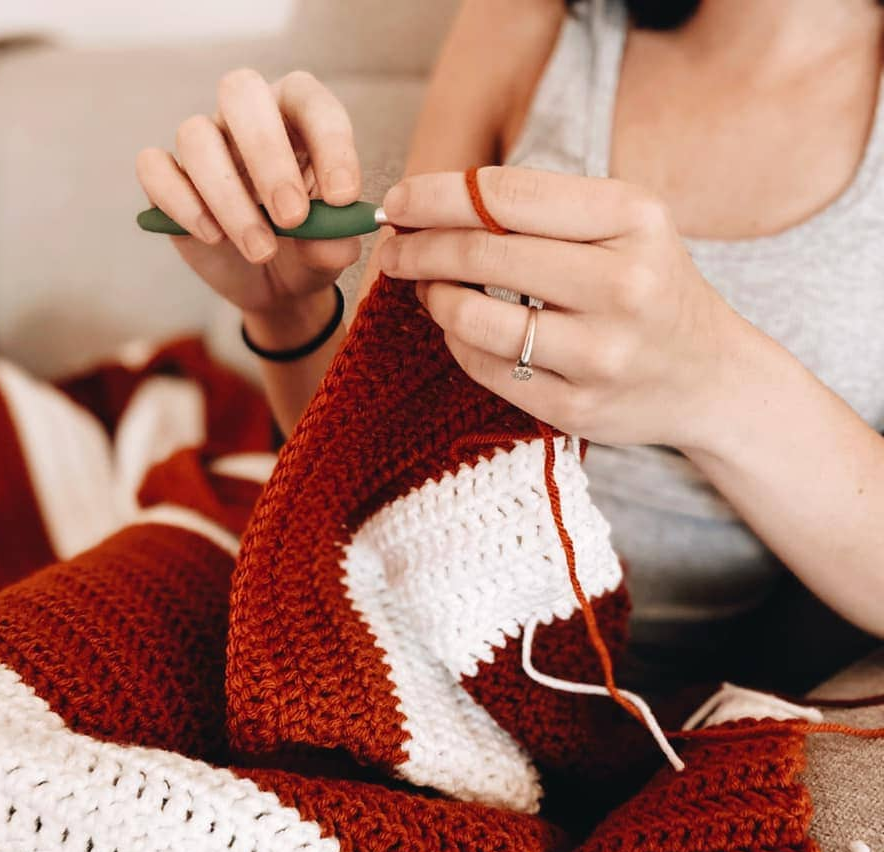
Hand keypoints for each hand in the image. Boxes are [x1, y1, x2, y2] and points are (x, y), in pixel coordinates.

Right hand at [136, 69, 362, 338]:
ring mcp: (203, 145)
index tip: (342, 198)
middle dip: (269, 156)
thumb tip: (327, 235)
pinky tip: (213, 237)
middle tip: (293, 218)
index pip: (309, 101)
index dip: (330, 143)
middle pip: (241, 92)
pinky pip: (154, 167)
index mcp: (296, 120)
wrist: (276, 289)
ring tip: (261, 250)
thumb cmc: (309, 252)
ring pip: (196, 136)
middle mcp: (245, 120)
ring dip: (230, 198)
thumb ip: (336, 240)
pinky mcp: (167, 179)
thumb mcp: (331, 252)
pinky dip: (182, 203)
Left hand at [378, 166, 755, 452]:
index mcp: (633, 218)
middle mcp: (623, 284)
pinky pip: (486, 368)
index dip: (434, 197)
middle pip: (483, 254)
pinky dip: (458, 342)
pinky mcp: (576, 407)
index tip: (396, 202)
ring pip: (474, 319)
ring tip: (424, 288)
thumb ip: (539, 208)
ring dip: (432, 298)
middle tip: (392, 248)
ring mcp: (600, 354)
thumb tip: (427, 208)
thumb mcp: (622, 225)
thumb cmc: (650, 286)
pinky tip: (459, 328)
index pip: (504, 195)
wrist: (708, 376)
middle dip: (418, 247)